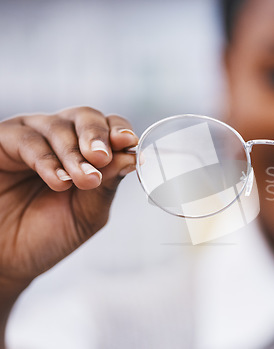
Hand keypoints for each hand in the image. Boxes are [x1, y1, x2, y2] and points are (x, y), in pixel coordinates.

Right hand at [0, 106, 137, 285]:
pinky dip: (47, 161)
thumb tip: (132, 158)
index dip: (119, 131)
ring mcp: (31, 137)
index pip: (109, 127)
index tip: (129, 143)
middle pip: (85, 117)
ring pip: (58, 127)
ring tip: (85, 180)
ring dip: (75, 155)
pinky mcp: (2, 143)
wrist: (9, 260)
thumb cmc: (49, 234)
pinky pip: (26, 141)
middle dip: (98, 137)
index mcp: (86, 150)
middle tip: (102, 158)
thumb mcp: (88, 212)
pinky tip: (59, 182)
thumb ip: (108, 184)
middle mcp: (60, 138)